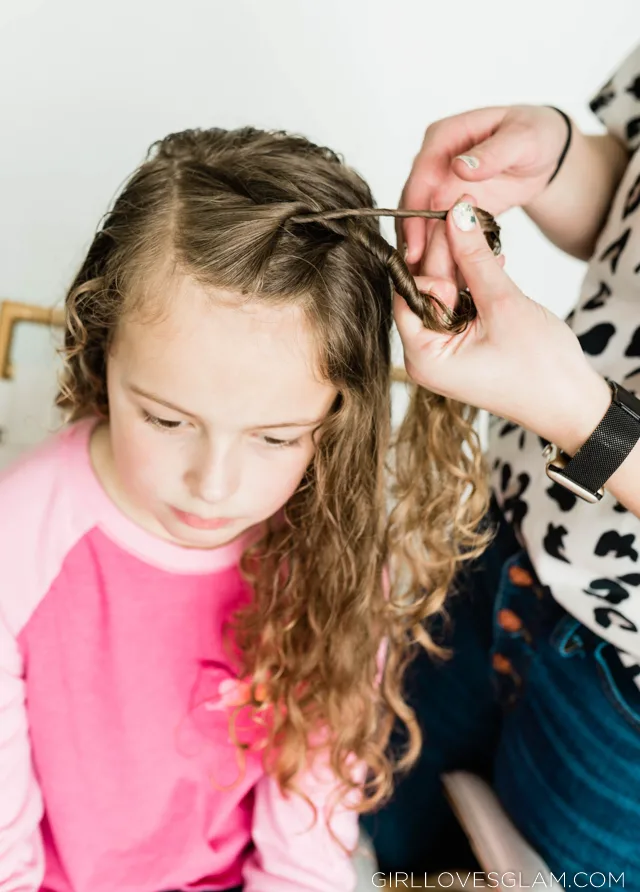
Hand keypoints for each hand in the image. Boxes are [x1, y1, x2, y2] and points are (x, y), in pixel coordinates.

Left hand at [394, 196, 611, 454]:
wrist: (572, 404)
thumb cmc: (540, 368)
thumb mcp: (503, 304)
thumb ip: (475, 259)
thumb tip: (457, 215)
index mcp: (423, 357)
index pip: (408, 293)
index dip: (427, 255)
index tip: (446, 219)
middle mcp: (425, 358)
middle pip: (425, 293)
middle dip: (446, 256)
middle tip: (462, 214)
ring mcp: (444, 355)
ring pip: (445, 297)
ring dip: (463, 266)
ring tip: (479, 231)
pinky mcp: (463, 349)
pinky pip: (460, 309)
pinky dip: (474, 286)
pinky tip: (491, 261)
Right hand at [399, 105, 568, 280]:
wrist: (545, 154)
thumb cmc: (536, 137)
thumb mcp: (523, 140)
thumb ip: (493, 154)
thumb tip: (460, 168)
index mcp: (444, 137)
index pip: (420, 177)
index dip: (414, 214)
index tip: (416, 246)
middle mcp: (434, 161)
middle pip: (412, 205)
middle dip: (413, 241)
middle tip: (418, 275)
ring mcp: (438, 185)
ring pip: (419, 223)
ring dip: (422, 252)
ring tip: (427, 283)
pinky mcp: (447, 206)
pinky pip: (436, 232)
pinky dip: (438, 253)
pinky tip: (443, 277)